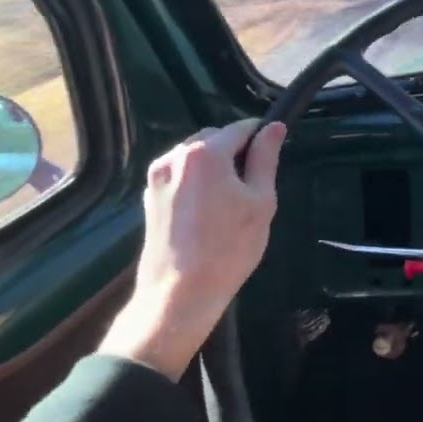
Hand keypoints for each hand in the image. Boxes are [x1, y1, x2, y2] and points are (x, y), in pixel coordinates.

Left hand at [99, 118, 286, 379]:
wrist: (179, 293)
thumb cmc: (228, 249)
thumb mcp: (260, 202)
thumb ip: (266, 159)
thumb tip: (274, 128)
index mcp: (205, 153)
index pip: (241, 128)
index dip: (261, 138)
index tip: (272, 156)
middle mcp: (175, 156)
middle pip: (214, 138)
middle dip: (235, 153)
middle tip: (252, 188)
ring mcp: (157, 176)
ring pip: (194, 157)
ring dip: (214, 167)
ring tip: (228, 204)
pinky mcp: (148, 196)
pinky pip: (179, 176)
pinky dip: (196, 183)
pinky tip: (206, 214)